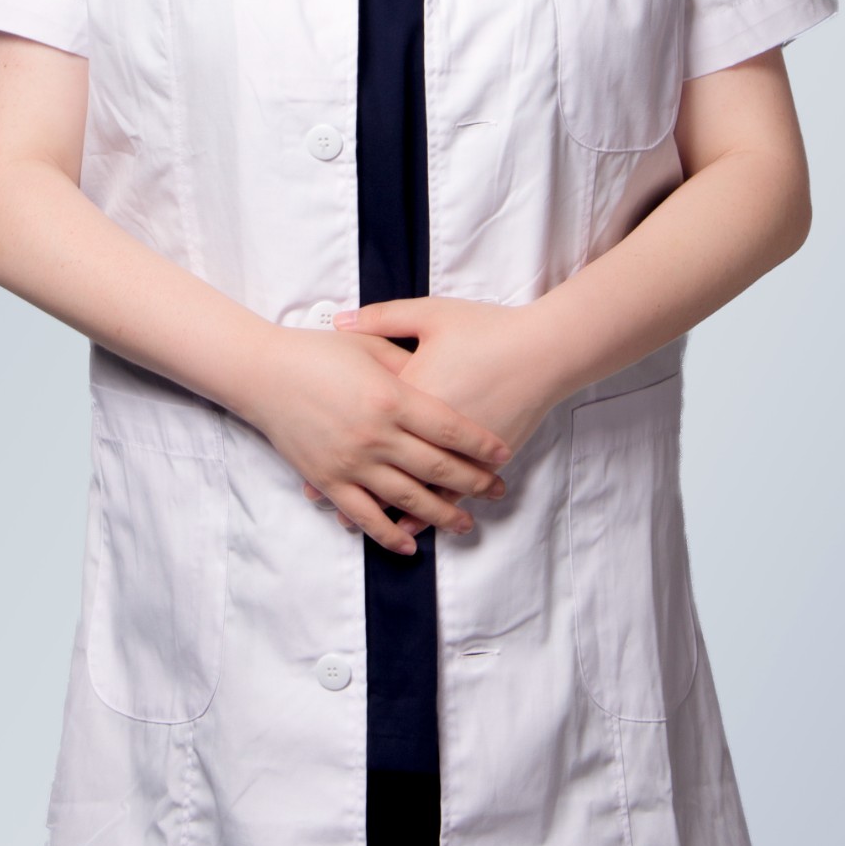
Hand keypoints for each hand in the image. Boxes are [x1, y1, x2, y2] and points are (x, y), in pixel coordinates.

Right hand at [244, 322, 512, 555]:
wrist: (264, 373)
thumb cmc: (318, 352)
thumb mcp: (371, 347)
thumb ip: (409, 365)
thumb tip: (444, 384)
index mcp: (390, 398)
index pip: (449, 429)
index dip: (480, 445)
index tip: (503, 454)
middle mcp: (375, 436)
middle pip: (437, 467)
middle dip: (474, 483)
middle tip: (497, 491)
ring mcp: (351, 463)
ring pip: (408, 499)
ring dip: (442, 515)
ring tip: (466, 523)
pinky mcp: (329, 481)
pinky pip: (365, 516)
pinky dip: (390, 534)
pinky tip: (410, 544)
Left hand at [330, 296, 559, 534]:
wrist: (541, 351)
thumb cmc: (486, 329)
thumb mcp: (429, 315)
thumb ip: (382, 318)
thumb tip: (339, 319)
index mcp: (407, 390)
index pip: (360, 419)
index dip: (330, 438)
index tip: (303, 451)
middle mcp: (423, 428)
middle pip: (377, 462)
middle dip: (343, 480)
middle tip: (313, 494)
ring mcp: (452, 451)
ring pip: (407, 490)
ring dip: (374, 508)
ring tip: (347, 521)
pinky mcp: (477, 464)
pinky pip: (442, 498)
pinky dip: (420, 516)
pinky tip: (403, 530)